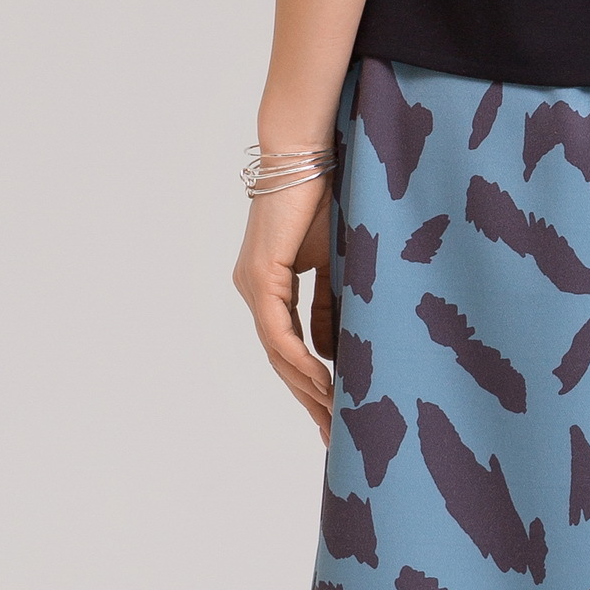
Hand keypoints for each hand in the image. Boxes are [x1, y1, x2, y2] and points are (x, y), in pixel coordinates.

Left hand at [233, 175, 335, 442]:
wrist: (309, 151)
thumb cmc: (327, 198)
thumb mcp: (336, 266)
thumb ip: (330, 309)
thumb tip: (332, 355)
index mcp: (269, 286)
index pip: (289, 348)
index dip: (311, 386)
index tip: (335, 416)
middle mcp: (254, 289)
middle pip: (281, 361)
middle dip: (309, 401)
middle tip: (334, 438)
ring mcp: (253, 284)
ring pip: (278, 354)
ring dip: (307, 390)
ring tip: (335, 420)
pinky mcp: (261, 276)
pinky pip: (279, 334)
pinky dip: (301, 362)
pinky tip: (323, 386)